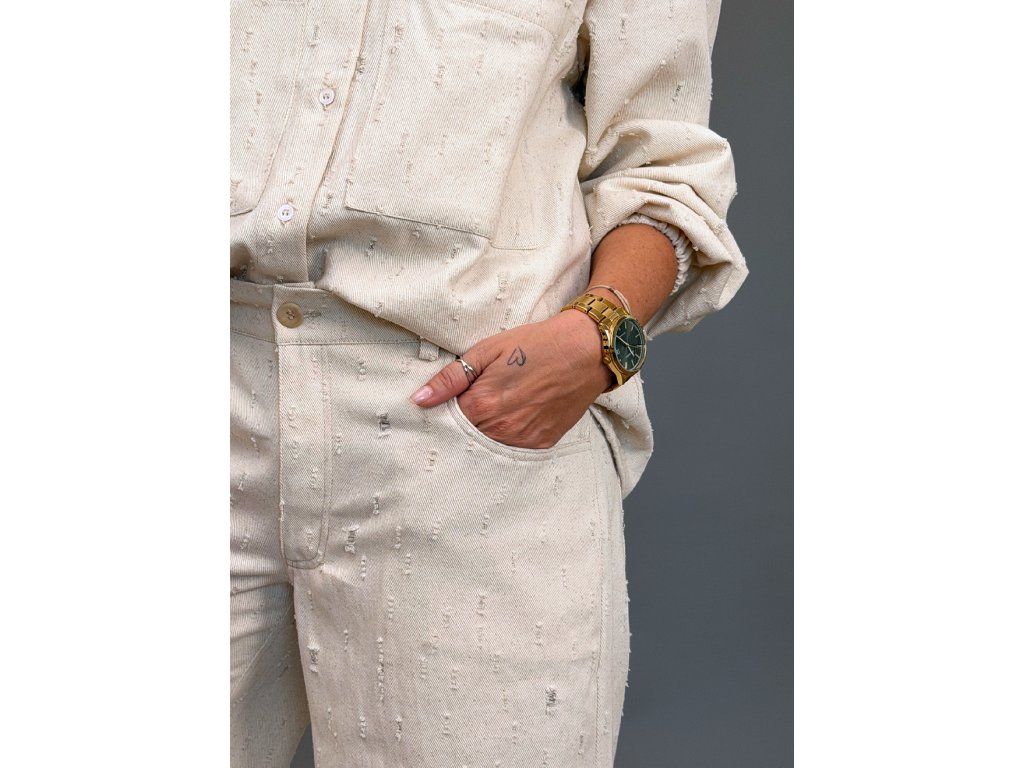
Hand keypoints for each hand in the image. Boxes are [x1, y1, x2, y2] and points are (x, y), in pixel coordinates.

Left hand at [410, 308, 614, 448]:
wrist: (586, 351)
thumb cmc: (536, 344)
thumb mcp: (487, 351)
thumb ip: (450, 378)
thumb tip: (419, 400)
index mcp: (482, 405)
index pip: (446, 420)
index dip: (446, 408)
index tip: (452, 398)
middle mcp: (501, 429)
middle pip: (467, 436)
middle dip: (465, 422)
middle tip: (478, 400)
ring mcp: (523, 439)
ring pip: (490, 444)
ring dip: (487, 430)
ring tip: (500, 404)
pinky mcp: (542, 442)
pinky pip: (515, 446)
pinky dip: (510, 434)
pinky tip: (517, 413)